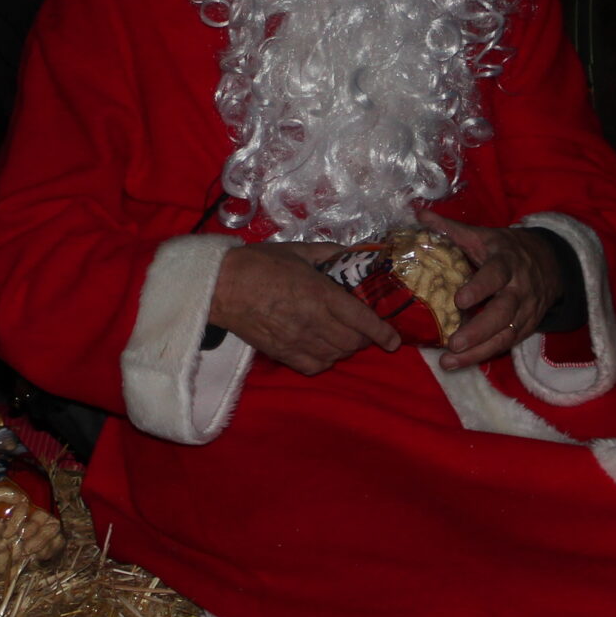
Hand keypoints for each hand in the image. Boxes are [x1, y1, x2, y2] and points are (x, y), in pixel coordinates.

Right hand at [207, 241, 399, 374]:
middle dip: (365, 339)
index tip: (394, 340)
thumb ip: (330, 254)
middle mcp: (312, 321)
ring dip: (346, 349)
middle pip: (352, 342)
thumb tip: (356, 255)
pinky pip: (314, 366)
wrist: (222, 286)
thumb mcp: (299, 250)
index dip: (382, 332)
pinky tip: (323, 350)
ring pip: (336, 355)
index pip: (361, 319)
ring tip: (343, 337)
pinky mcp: (281, 353)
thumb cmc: (259, 263)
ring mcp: (296, 340)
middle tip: (364, 329)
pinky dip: (325, 360)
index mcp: (319, 293)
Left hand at [423, 208, 563, 369]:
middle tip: (453, 344)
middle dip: (479, 330)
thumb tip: (420, 214)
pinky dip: (486, 354)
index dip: (480, 287)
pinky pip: (508, 344)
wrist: (550, 262)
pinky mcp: (527, 326)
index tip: (460, 300)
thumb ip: (451, 229)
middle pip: (503, 312)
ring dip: (478, 351)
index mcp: (507, 261)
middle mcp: (519, 288)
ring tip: (450, 362)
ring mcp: (526, 310)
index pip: (496, 274)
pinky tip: (463, 362)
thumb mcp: (482, 235)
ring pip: (506, 334)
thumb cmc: (506, 248)